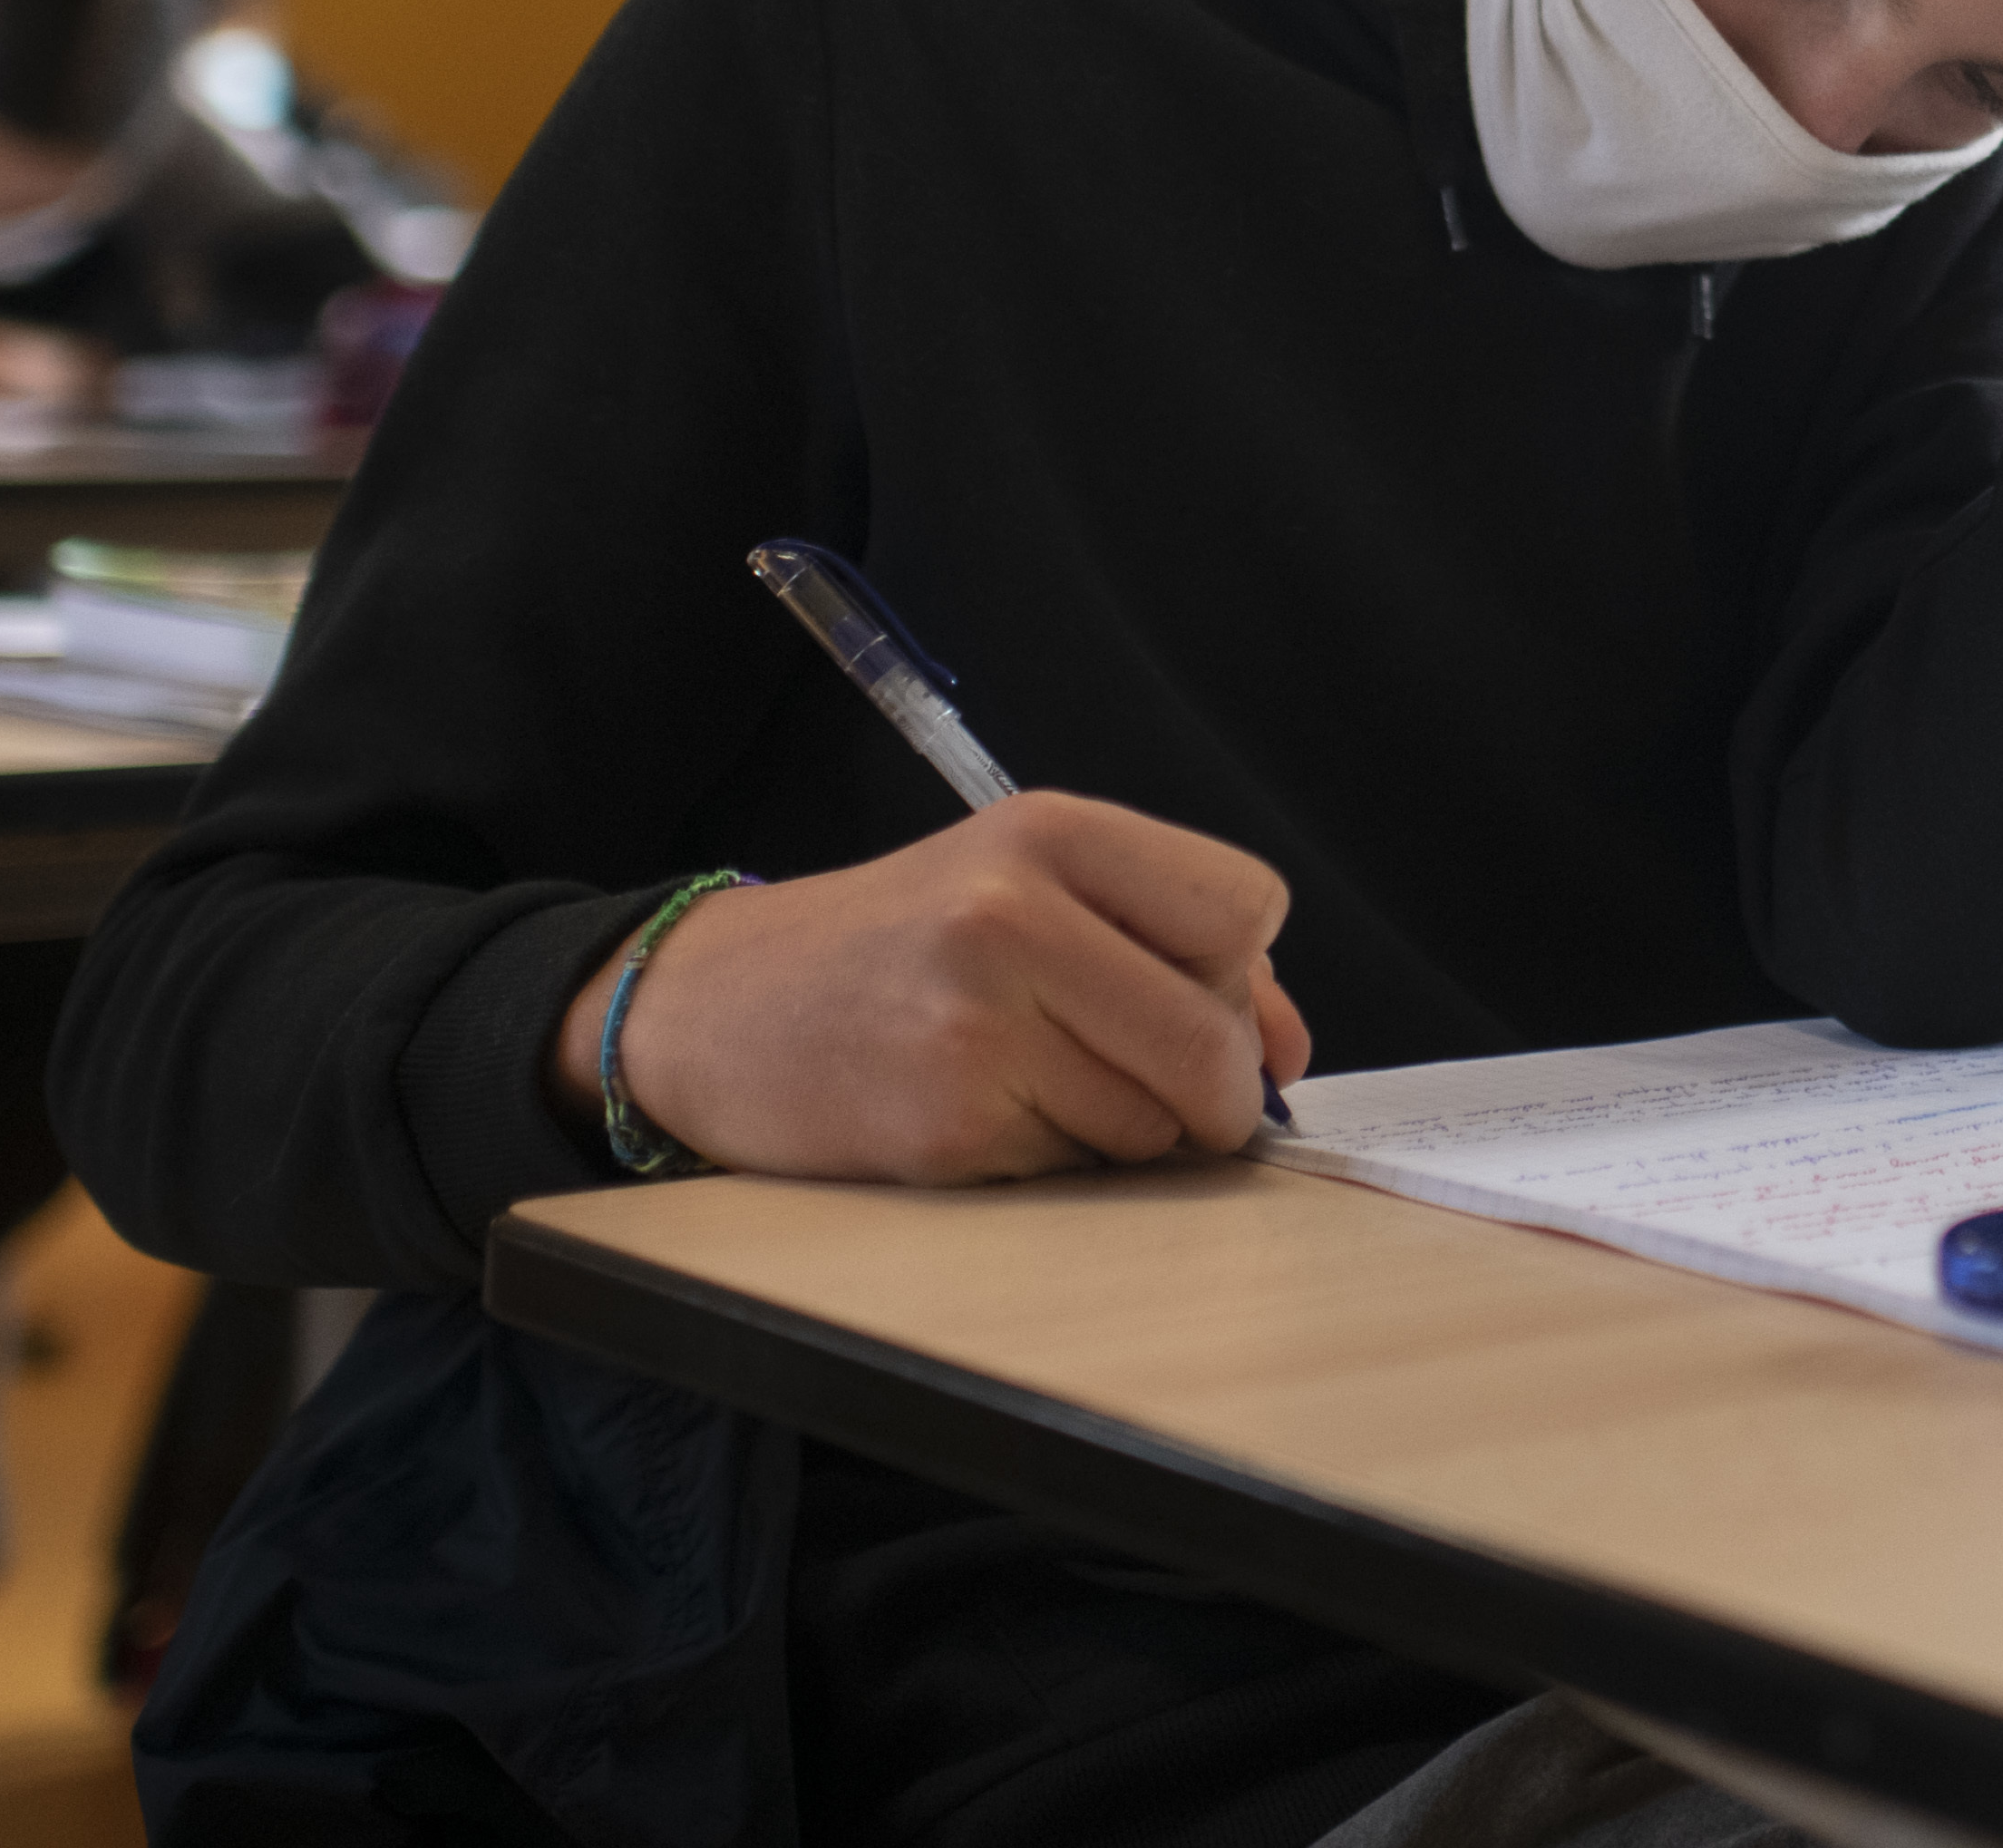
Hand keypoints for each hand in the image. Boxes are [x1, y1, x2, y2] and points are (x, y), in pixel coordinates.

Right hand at [554, 791, 1312, 1185]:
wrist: (714, 1007)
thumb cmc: (897, 949)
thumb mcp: (1028, 891)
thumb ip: (1174, 953)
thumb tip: (1288, 1053)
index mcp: (1050, 832)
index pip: (1245, 908)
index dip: (1238, 975)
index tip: (1191, 997)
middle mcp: (1011, 912)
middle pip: (1213, 1038)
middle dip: (1212, 1090)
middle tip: (1156, 1090)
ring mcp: (975, 1022)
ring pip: (1154, 1120)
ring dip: (1127, 1130)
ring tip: (1036, 1081)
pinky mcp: (945, 1123)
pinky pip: (1076, 1170)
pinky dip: (1053, 1161)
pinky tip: (985, 1115)